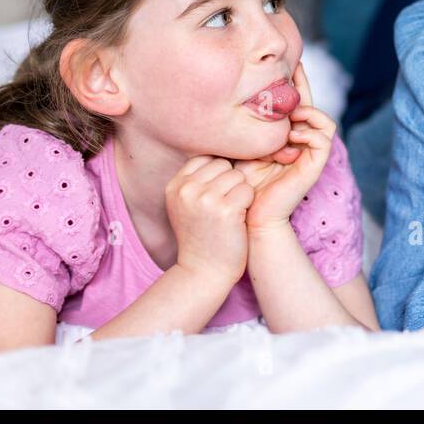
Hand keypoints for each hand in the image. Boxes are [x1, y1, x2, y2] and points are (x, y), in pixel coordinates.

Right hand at [164, 154, 253, 286]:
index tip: (217, 194)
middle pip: (223, 164)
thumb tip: (219, 151)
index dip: (218, 174)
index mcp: (175, 185)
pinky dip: (248, 203)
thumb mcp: (186, 205)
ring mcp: (205, 199)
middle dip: (230, 182)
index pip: (205, 158)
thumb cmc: (201, 236)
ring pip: (238, 176)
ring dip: (240, 192)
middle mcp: (186, 189)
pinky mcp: (226, 210)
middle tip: (224, 206)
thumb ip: (195, 179)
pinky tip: (238, 219)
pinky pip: (247, 190)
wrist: (203, 272)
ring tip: (230, 213)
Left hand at [233, 63, 336, 233]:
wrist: (249, 213)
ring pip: (323, 118)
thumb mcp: (241, 146)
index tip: (284, 61)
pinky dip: (312, 130)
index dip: (292, 82)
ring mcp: (309, 152)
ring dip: (308, 111)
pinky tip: (294, 133)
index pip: (292, 103)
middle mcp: (300, 141)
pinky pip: (325, 137)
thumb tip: (234, 99)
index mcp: (284, 135)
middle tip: (294, 63)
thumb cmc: (240, 183)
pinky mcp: (316, 164)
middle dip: (302, 82)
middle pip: (309, 104)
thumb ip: (246, 126)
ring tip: (291, 113)